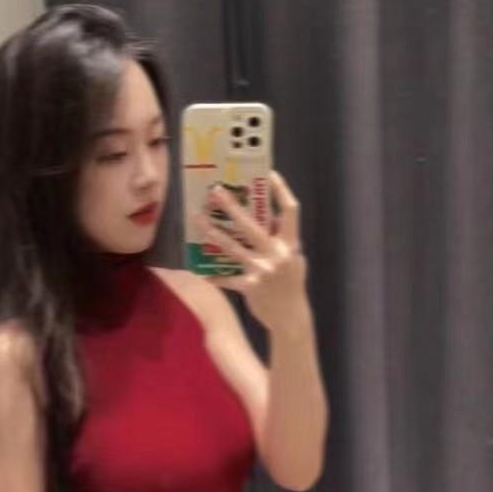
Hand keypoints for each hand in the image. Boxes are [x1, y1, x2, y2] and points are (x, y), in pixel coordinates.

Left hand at [193, 170, 308, 331]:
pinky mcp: (250, 286)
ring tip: (198, 220)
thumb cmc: (291, 284)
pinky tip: (200, 272)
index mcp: (290, 244)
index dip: (281, 191)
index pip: (290, 211)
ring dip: (213, 233)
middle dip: (232, 207)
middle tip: (216, 191)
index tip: (269, 173)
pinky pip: (227, 278)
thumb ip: (283, 239)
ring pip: (233, 248)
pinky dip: (214, 276)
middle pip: (252, 224)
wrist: (291, 318)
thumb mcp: (294, 259)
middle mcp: (277, 254)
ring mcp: (263, 270)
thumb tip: (270, 217)